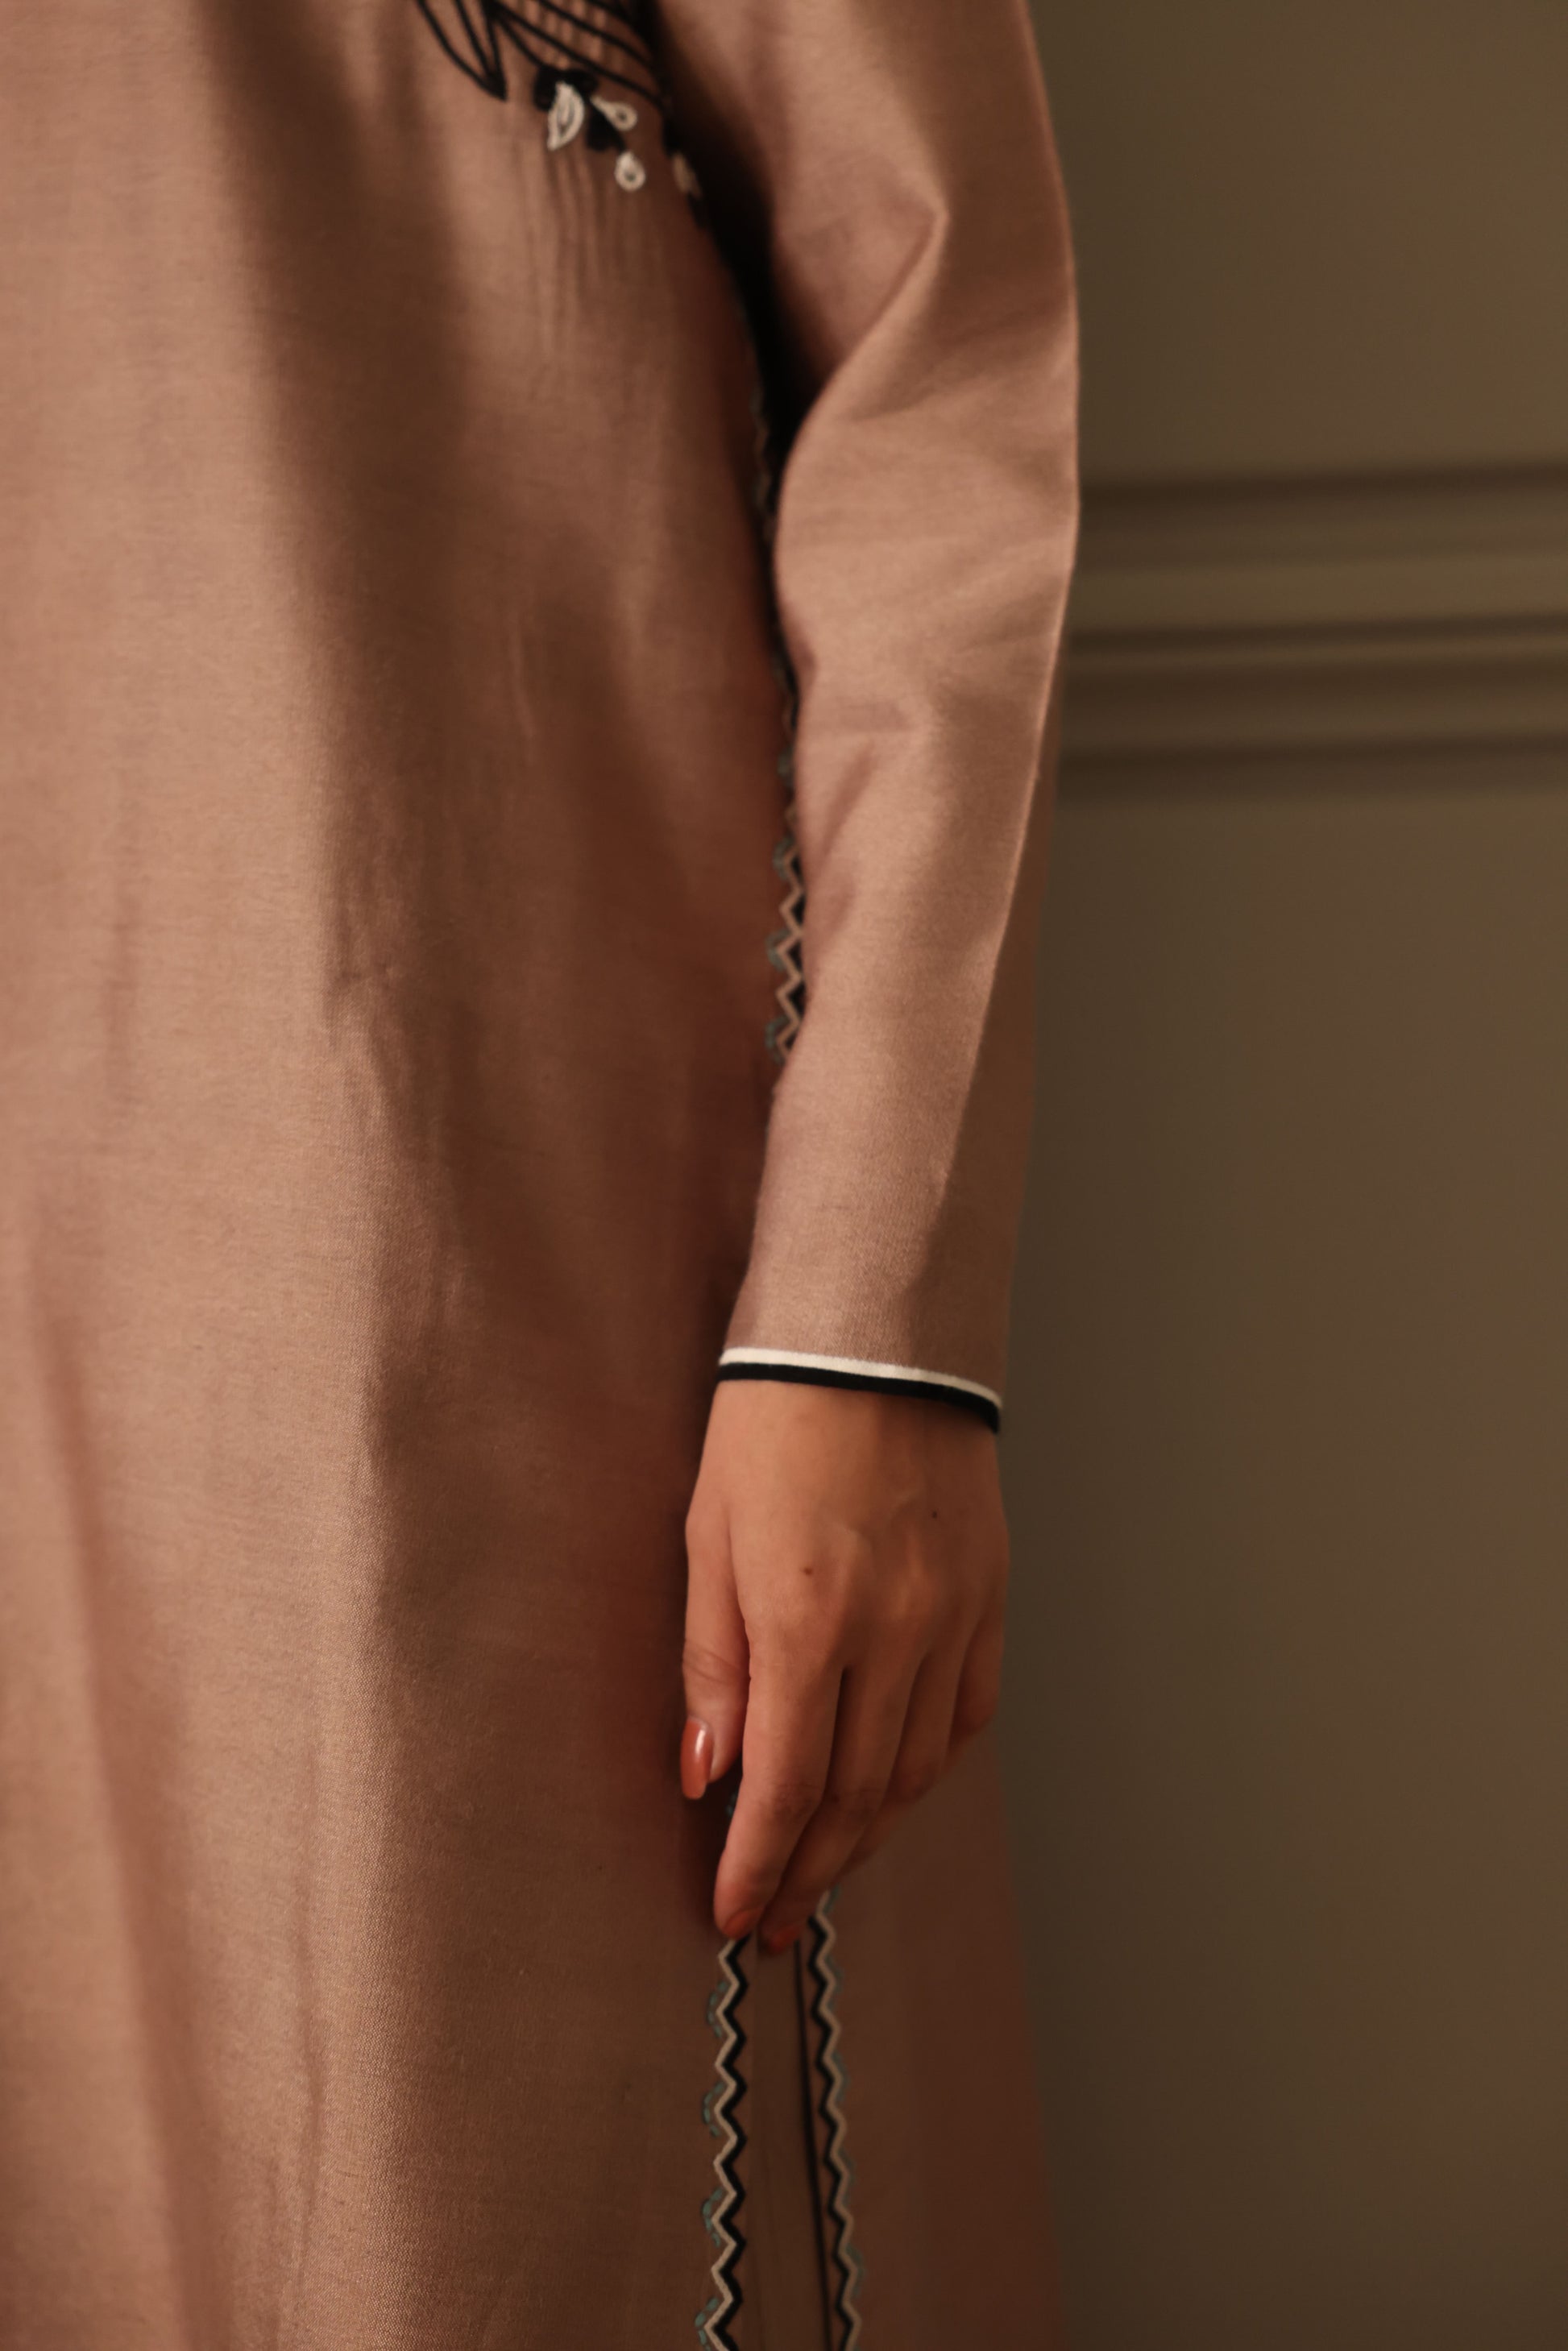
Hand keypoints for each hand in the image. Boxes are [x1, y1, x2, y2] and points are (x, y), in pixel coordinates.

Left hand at [680, 1377, 1008, 1952]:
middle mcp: (893, 1631)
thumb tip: (707, 1776)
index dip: (757, 1864)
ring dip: (870, 1832)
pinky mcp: (990, 1596)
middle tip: (772, 1916)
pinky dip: (929, 1764)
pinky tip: (896, 1788)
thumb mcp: (708, 1540)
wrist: (872, 1341)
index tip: (731, 1912)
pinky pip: (967, 1712)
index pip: (788, 1785)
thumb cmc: (771, 1427)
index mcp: (809, 1619)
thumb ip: (710, 1665)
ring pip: (918, 1767)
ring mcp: (952, 1617)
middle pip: (858, 1795)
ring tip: (824, 1867)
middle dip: (809, 1869)